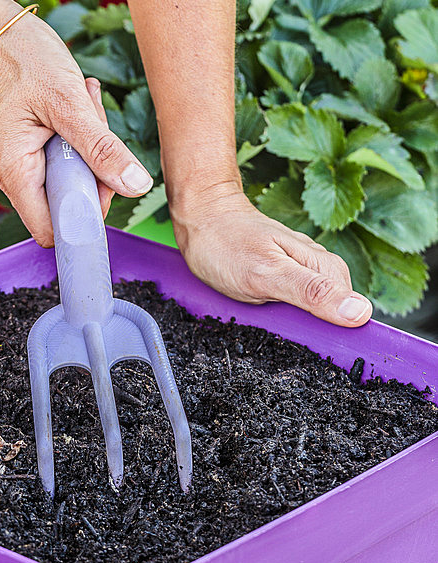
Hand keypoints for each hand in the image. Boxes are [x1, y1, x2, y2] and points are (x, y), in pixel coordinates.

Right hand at [0, 0, 150, 246]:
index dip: (84, 216)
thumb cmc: (19, 54)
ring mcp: (3, 161)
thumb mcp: (70, 102)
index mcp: (12, 170)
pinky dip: (66, 136)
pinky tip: (68, 104)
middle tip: (92, 122)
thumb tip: (135, 186)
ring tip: (79, 102)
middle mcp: (0, 174)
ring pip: (58, 176)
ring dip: (80, 146)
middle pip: (60, 201)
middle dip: (88, 168)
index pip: (52, 229)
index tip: (103, 181)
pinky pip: (48, 158)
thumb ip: (102, 149)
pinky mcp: (9, 148)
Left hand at [173, 189, 372, 327]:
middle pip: (331, 317)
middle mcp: (319, 270)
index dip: (337, 334)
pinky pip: (292, 306)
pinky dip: (278, 314)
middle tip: (276, 324)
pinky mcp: (285, 278)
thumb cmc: (228, 244)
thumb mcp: (268, 275)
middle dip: (308, 330)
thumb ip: (312, 293)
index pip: (353, 314)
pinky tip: (263, 311)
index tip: (314, 345)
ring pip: (310, 314)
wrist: (202, 218)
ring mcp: (302, 273)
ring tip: (265, 316)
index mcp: (327, 269)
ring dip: (290, 323)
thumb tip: (360, 312)